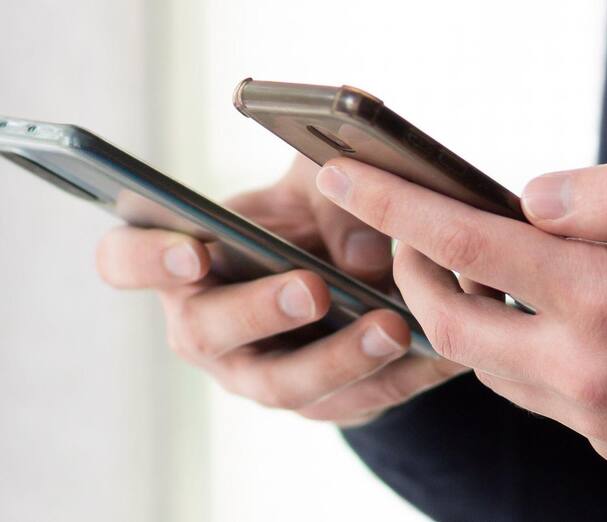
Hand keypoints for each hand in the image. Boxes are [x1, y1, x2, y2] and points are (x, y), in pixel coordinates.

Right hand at [96, 155, 464, 426]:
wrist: (350, 272)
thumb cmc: (313, 217)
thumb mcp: (320, 183)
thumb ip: (332, 191)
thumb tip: (359, 252)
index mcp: (186, 260)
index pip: (127, 260)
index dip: (146, 259)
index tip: (192, 251)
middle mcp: (207, 324)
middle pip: (208, 331)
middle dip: (260, 311)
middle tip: (312, 288)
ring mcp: (256, 371)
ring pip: (282, 383)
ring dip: (338, 357)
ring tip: (393, 327)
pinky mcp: (314, 401)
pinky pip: (351, 401)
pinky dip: (396, 377)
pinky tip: (438, 354)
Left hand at [315, 158, 606, 487]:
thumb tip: (532, 197)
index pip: (470, 245)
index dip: (397, 207)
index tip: (343, 179)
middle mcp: (586, 371)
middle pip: (449, 321)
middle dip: (409, 271)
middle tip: (405, 230)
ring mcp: (592, 417)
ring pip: (483, 362)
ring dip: (456, 310)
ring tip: (464, 264)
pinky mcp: (604, 441)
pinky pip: (527, 390)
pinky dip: (505, 346)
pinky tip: (525, 314)